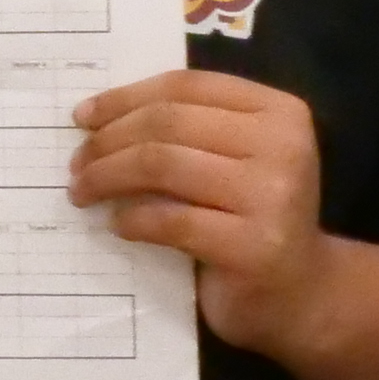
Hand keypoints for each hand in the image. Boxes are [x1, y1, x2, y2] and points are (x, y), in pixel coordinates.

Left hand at [71, 70, 332, 356]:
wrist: (301, 292)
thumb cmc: (254, 217)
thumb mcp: (234, 159)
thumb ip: (188, 129)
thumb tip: (97, 116)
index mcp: (279, 112)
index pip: (185, 87)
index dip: (125, 98)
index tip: (82, 118)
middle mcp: (283, 146)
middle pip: (167, 123)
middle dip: (108, 141)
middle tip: (76, 163)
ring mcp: (272, 197)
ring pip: (162, 165)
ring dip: (107, 177)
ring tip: (83, 192)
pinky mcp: (252, 247)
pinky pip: (169, 221)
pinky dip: (132, 220)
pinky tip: (117, 224)